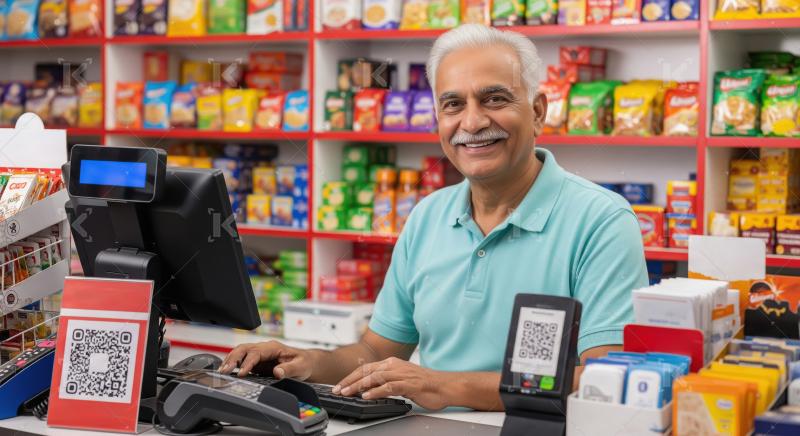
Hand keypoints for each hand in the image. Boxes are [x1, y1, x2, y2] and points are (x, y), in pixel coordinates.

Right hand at [220, 341, 313, 379]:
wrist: (305, 363)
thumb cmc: (303, 363)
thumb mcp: (301, 367)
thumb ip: (289, 369)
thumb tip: (277, 372)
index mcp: (273, 347)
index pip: (256, 353)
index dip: (247, 362)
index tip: (242, 373)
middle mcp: (264, 349)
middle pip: (244, 349)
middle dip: (232, 358)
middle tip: (224, 371)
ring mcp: (259, 355)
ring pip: (240, 353)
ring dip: (230, 361)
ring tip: (221, 372)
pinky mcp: (256, 363)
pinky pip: (241, 361)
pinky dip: (232, 365)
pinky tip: (226, 373)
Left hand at [332, 357, 449, 410]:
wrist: (444, 385)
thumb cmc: (424, 384)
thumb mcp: (401, 380)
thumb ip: (386, 381)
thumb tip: (369, 389)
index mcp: (392, 363)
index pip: (366, 368)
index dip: (352, 376)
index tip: (340, 385)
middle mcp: (395, 366)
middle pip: (367, 371)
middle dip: (350, 380)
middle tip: (338, 389)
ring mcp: (401, 374)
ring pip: (375, 378)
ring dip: (359, 386)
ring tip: (347, 392)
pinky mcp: (409, 384)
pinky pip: (389, 387)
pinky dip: (376, 391)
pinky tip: (367, 396)